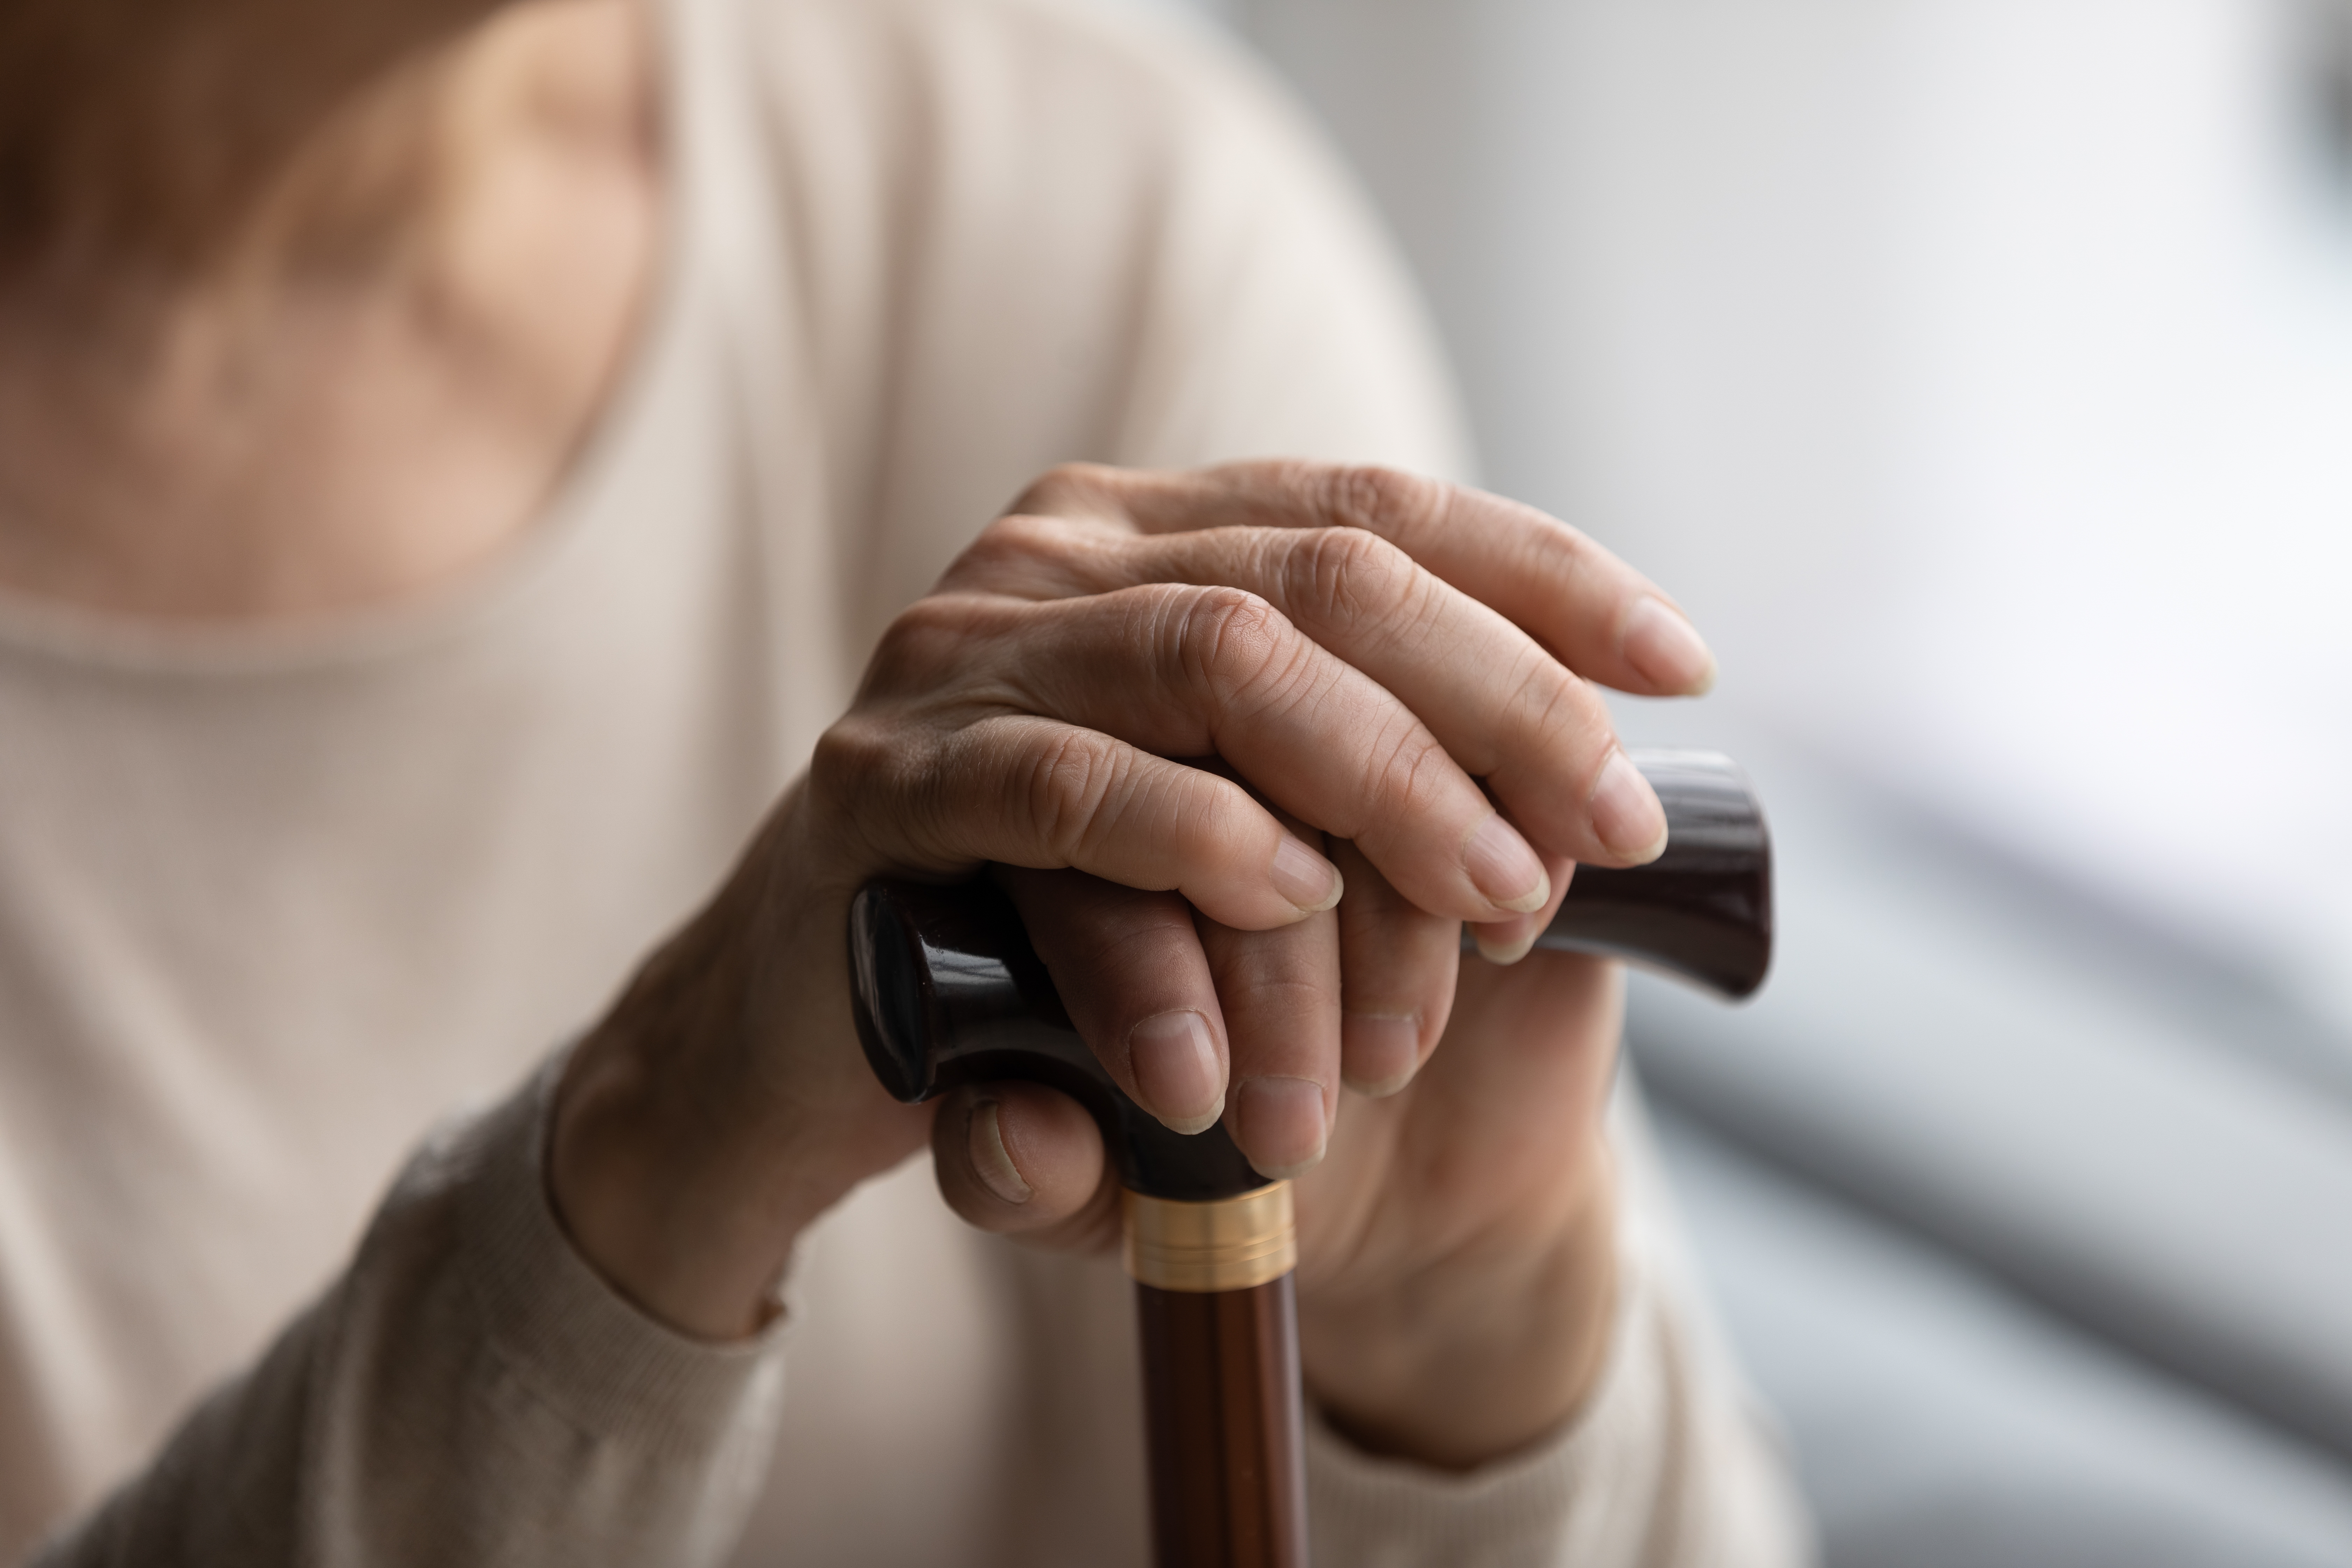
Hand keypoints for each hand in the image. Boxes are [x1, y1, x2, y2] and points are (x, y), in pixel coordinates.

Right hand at [549, 463, 1713, 1427]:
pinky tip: (1292, 907)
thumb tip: (1587, 783)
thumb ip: (1360, 767)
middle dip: (1498, 705)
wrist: (825, 1031)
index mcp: (1153, 534)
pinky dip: (1198, 847)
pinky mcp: (885, 787)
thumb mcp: (1244, 828)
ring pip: (1214, 664)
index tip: (1681, 667)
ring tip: (1487, 910)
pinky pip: (1064, 789)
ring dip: (1382, 792)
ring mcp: (958, 658)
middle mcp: (1055, 558)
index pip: (1378, 511)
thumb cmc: (1065, 932)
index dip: (1544, 578)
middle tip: (1599, 836)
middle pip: (1325, 578)